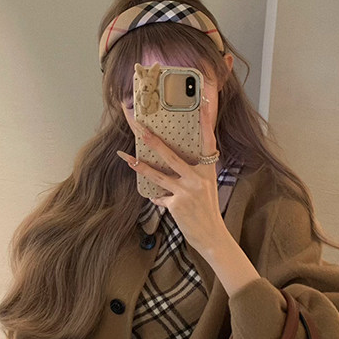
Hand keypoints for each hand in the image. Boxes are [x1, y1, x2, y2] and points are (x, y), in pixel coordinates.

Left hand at [116, 108, 227, 256]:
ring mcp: (187, 191)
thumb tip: (171, 158)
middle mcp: (198, 178)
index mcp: (207, 169)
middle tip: (138, 126)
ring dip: (140, 165)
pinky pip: (159, 196)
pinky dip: (157, 197)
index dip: (205, 122)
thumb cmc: (207, 209)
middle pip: (171, 155)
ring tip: (125, 156)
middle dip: (152, 140)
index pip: (207, 141)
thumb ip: (192, 172)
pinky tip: (156, 198)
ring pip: (158, 174)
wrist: (213, 237)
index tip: (201, 102)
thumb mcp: (205, 186)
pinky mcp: (177, 205)